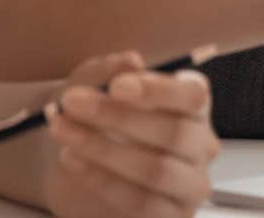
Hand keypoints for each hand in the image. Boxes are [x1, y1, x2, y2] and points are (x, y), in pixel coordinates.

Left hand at [42, 51, 219, 216]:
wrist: (72, 162)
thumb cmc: (93, 117)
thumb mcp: (92, 85)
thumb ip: (108, 71)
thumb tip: (131, 61)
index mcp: (191, 105)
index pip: (194, 95)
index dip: (159, 90)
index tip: (116, 85)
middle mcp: (200, 145)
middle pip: (176, 133)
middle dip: (119, 117)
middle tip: (72, 102)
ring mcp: (189, 185)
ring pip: (158, 170)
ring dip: (103, 149)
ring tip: (63, 131)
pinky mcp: (171, 216)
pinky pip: (141, 202)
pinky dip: (101, 179)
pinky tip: (71, 159)